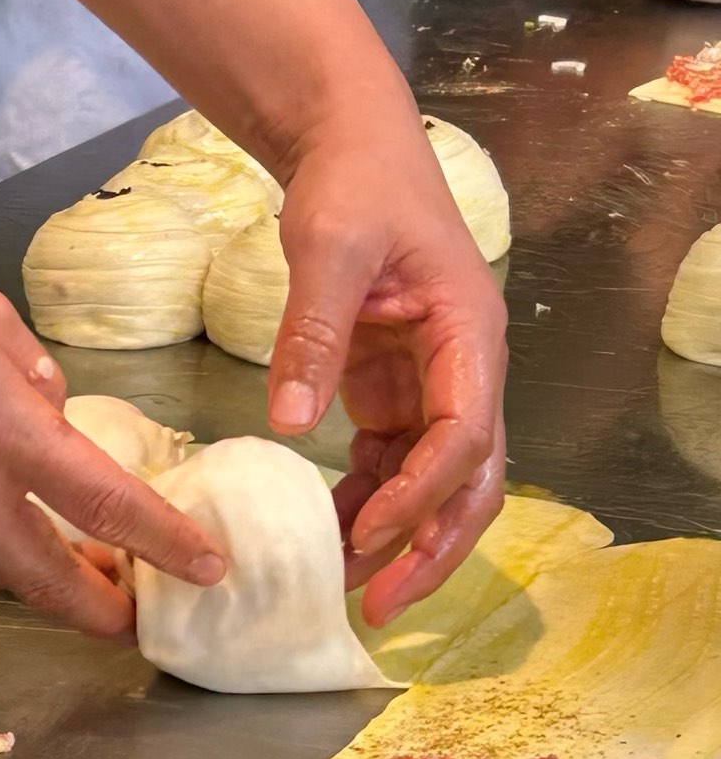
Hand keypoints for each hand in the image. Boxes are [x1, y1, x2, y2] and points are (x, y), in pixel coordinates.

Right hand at [0, 258, 224, 631]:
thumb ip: (31, 370)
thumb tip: (52, 411)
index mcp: (6, 433)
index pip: (108, 505)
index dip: (165, 543)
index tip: (205, 567)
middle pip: (56, 583)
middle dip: (106, 610)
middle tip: (137, 619)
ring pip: (1, 570)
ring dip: (43, 576)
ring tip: (73, 569)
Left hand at [266, 127, 507, 623]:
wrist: (349, 150)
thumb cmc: (354, 184)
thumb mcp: (328, 245)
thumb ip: (313, 331)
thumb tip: (289, 424)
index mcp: (468, 335)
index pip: (464, 435)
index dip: (420, 494)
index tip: (366, 534)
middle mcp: (463, 371)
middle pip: (470, 483)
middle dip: (431, 550)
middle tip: (381, 607)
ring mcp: (429, 389)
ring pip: (432, 489)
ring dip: (394, 542)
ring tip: (341, 589)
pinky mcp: (392, 397)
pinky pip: (388, 470)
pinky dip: (362, 508)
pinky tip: (323, 539)